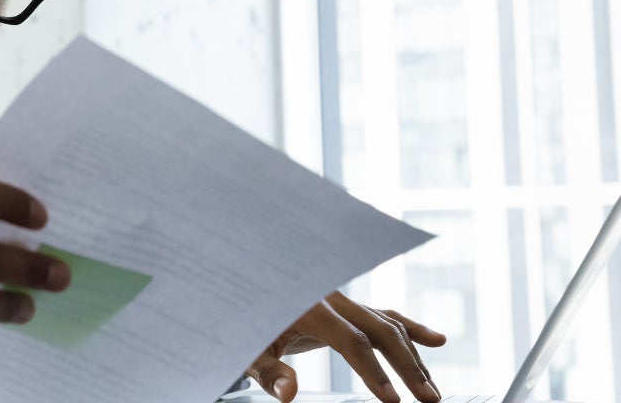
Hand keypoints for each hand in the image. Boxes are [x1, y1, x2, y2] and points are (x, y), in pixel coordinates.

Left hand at [246, 291, 446, 402]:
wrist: (242, 289)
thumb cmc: (243, 324)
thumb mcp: (248, 351)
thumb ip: (268, 372)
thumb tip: (290, 394)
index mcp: (308, 306)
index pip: (351, 341)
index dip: (374, 371)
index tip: (394, 401)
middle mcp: (331, 297)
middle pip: (380, 329)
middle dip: (408, 366)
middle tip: (429, 400)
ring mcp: (341, 299)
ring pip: (387, 323)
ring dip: (413, 356)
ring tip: (432, 391)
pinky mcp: (346, 306)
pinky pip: (383, 314)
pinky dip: (410, 327)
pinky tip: (438, 340)